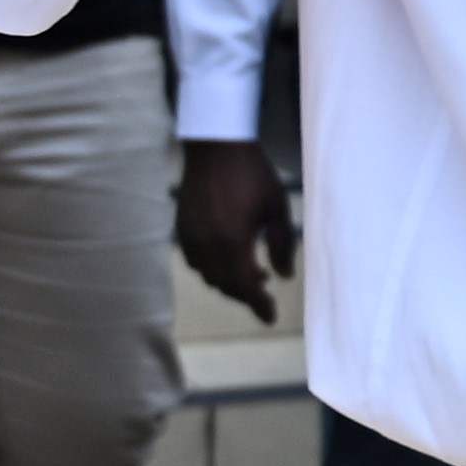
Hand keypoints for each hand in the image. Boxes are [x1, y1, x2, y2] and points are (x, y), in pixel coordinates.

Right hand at [176, 139, 296, 320]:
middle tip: (265, 295)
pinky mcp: (181, 228)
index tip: (271, 318)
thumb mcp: (276, 208)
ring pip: (208, 276)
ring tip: (254, 274)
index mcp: (232, 241)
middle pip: (225, 285)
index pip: (245, 286)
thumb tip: (284, 277)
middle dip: (246, 295)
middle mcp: (206, 244)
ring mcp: (190, 237)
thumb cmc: (252, 174)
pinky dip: (212, 268)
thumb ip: (282, 245)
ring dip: (230, 282)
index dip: (258, 305)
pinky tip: (229, 258)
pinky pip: (195, 261)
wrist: (215, 146)